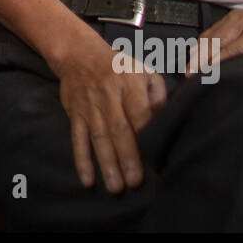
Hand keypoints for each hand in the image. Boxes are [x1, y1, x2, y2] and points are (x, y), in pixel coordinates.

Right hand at [57, 42, 166, 194]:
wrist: (79, 54)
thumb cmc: (119, 66)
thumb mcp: (143, 71)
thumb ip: (157, 95)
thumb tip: (167, 121)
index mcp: (129, 83)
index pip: (139, 111)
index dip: (146, 134)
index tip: (154, 157)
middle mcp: (108, 95)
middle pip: (119, 129)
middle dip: (127, 156)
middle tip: (135, 182)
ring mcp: (90, 106)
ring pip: (99, 137)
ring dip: (107, 163)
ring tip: (116, 187)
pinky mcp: (75, 114)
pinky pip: (78, 139)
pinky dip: (81, 160)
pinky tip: (87, 179)